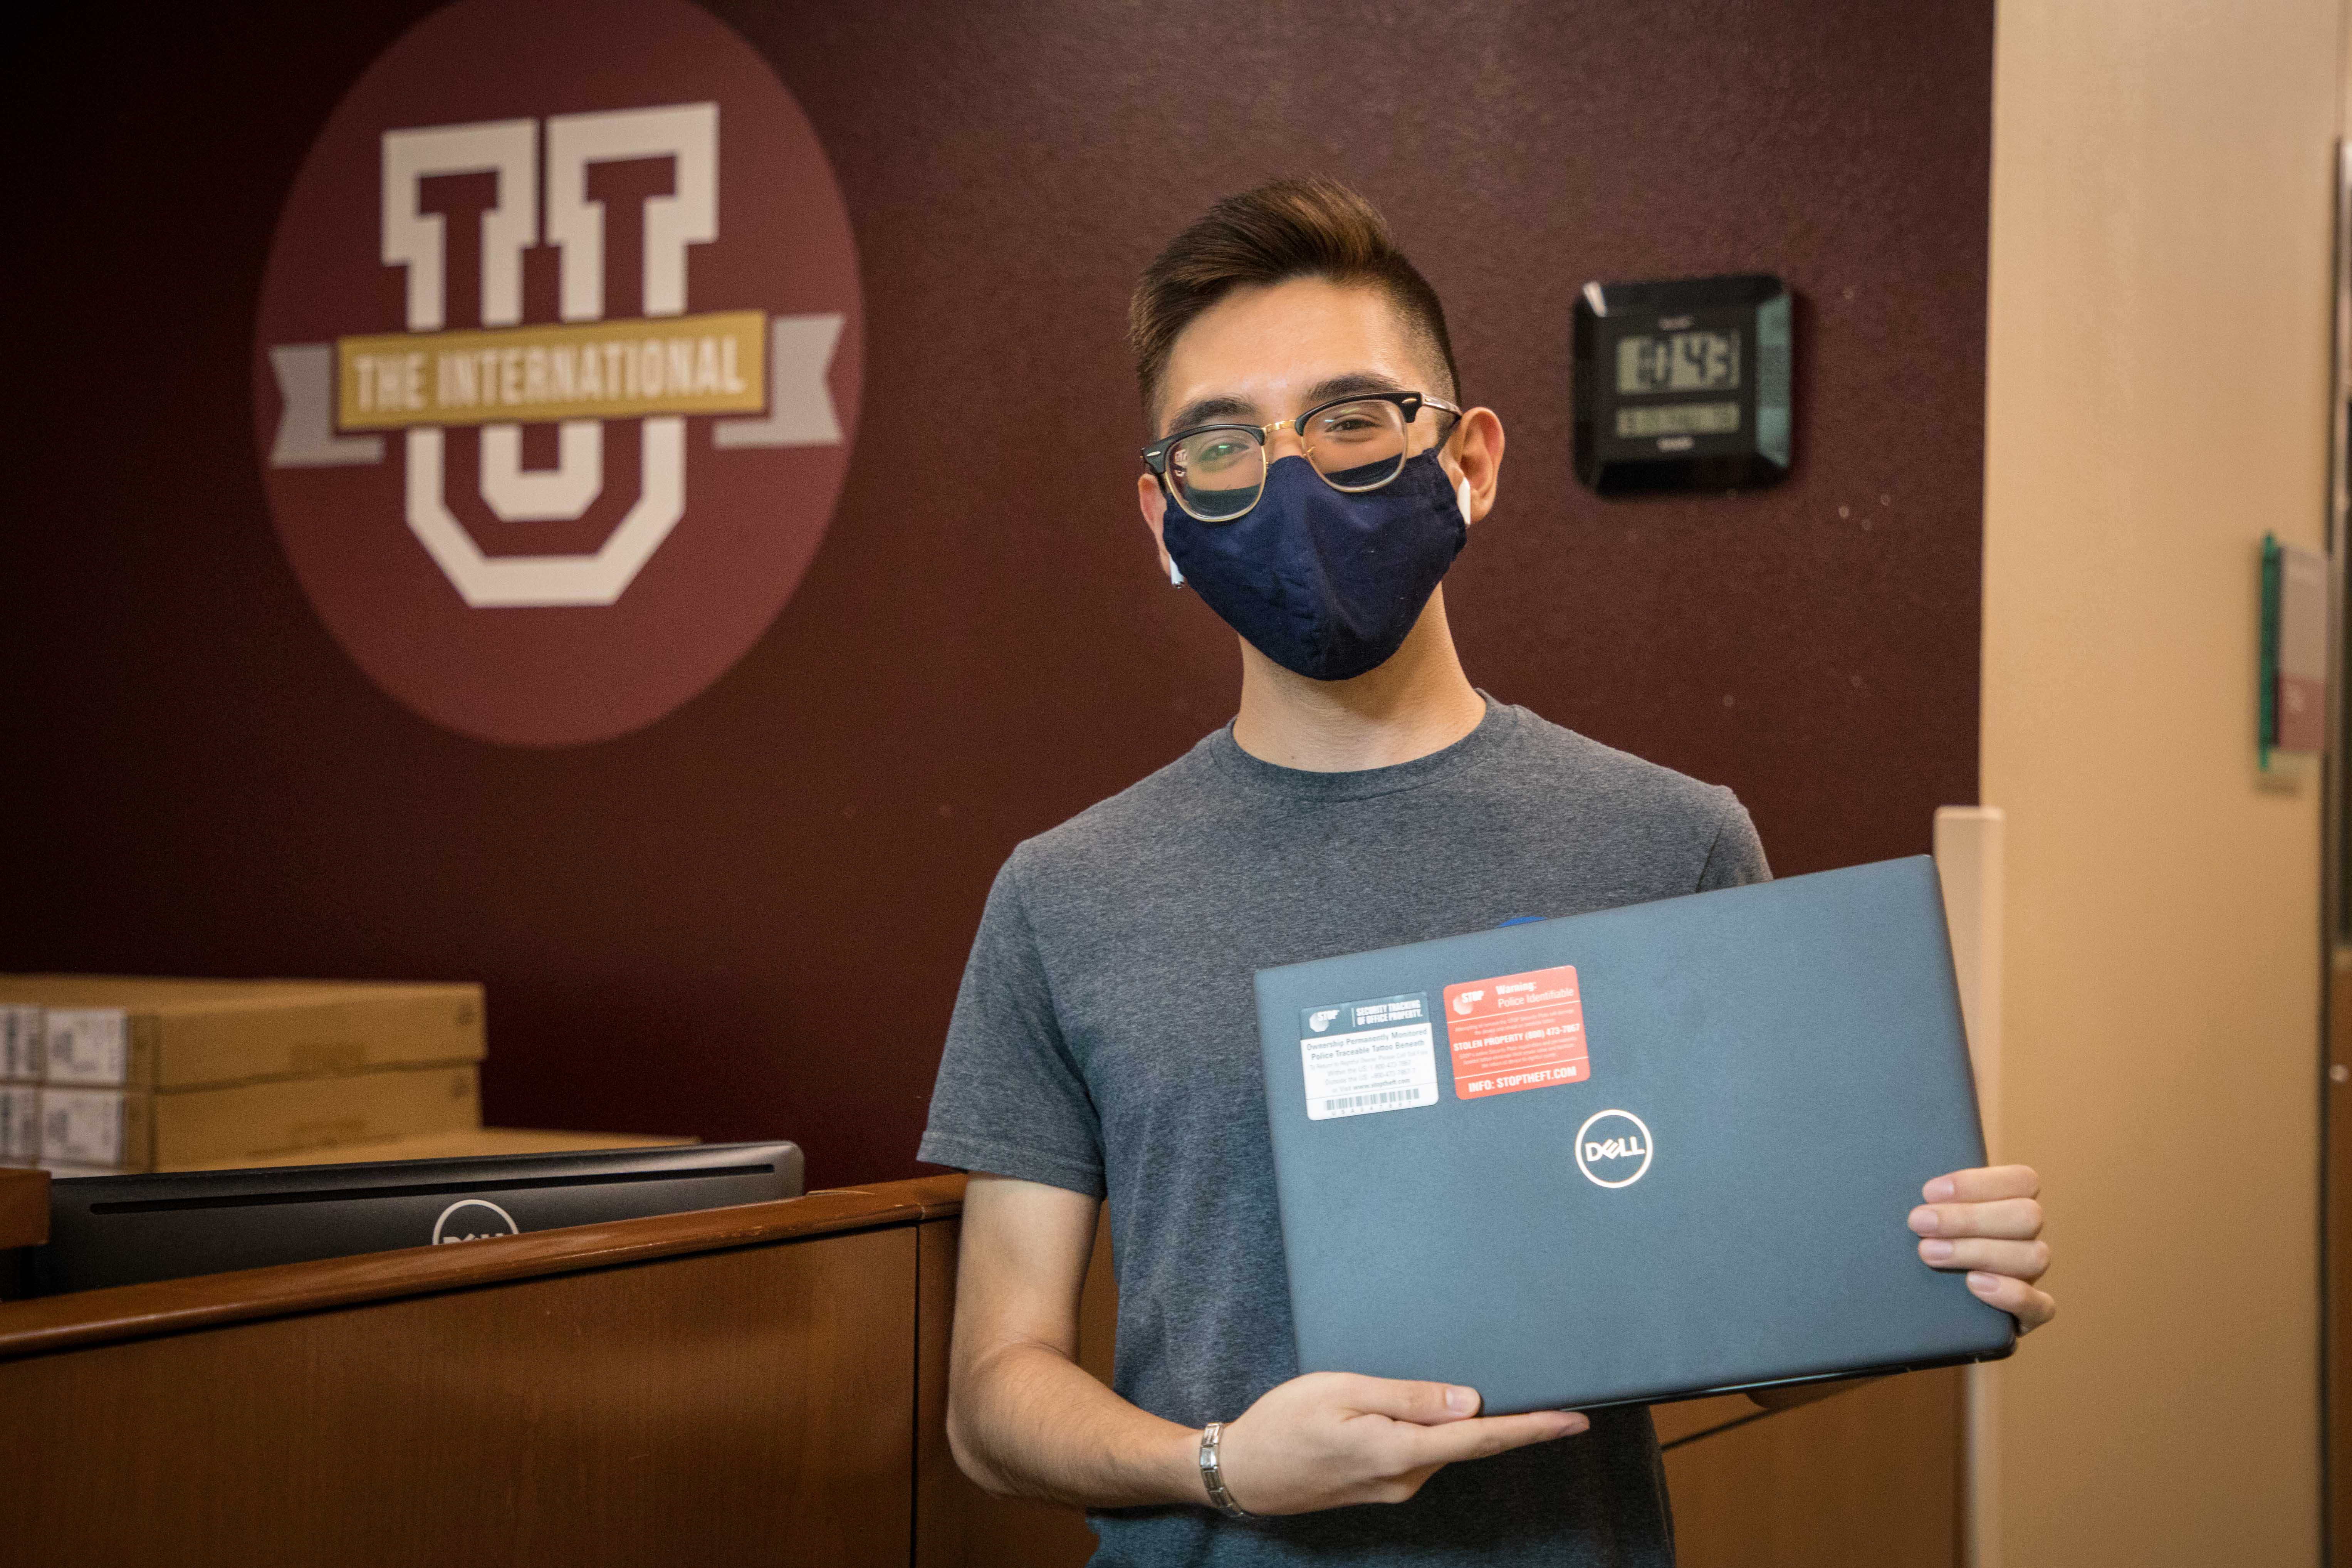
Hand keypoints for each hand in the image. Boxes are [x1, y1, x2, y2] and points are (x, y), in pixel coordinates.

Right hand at [1214, 1372, 1586, 1514]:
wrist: (1243, 1473)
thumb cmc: (1283, 1423)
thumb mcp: (1342, 1391)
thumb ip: (1410, 1396)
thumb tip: (1471, 1401)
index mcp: (1397, 1452)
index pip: (1481, 1439)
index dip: (1531, 1428)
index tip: (1574, 1419)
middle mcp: (1405, 1478)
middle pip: (1469, 1443)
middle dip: (1508, 1420)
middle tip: (1544, 1392)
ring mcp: (1395, 1487)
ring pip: (1445, 1448)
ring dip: (1465, 1423)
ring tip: (1476, 1388)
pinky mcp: (1383, 1486)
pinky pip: (1424, 1454)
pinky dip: (1438, 1432)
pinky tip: (1428, 1411)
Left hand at [1909, 1164, 2053, 1331]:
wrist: (1921, 1309)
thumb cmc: (1923, 1241)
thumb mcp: (1928, 1215)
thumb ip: (1933, 1198)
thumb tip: (1919, 1187)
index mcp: (2010, 1204)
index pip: (2022, 1180)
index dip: (1978, 1183)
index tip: (1929, 1192)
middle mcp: (2026, 1238)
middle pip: (2027, 1216)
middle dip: (1968, 1218)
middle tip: (1918, 1222)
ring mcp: (2030, 1277)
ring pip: (2033, 1257)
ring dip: (1978, 1251)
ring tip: (1928, 1253)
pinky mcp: (2029, 1315)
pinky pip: (2041, 1306)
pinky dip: (2011, 1294)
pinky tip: (1974, 1285)